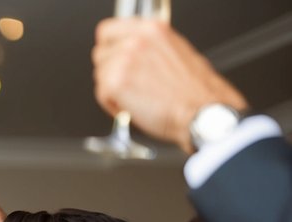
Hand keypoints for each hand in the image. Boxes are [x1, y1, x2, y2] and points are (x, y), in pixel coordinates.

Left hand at [92, 18, 246, 153]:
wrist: (202, 111)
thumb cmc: (194, 90)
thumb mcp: (175, 52)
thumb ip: (150, 47)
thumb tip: (134, 51)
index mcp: (152, 29)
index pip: (108, 31)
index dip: (109, 47)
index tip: (112, 58)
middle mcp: (136, 40)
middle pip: (101, 53)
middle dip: (110, 70)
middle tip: (127, 84)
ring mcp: (124, 60)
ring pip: (100, 75)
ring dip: (112, 89)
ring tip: (136, 97)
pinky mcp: (115, 82)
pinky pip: (101, 94)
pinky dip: (113, 105)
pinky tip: (133, 107)